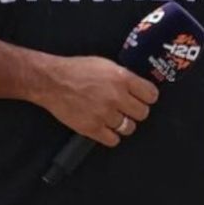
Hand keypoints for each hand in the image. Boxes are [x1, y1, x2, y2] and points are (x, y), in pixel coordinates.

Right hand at [34, 56, 158, 147]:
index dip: (148, 97)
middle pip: (142, 113)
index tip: (145, 99)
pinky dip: (112, 136)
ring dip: (124, 124)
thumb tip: (138, 86)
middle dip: (137, 111)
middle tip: (129, 109)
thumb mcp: (106, 65)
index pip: (151, 94)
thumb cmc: (76, 71)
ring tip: (116, 118)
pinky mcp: (92, 128)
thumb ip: (124, 76)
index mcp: (121, 78)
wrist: (52, 82)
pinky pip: (113, 140)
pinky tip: (107, 128)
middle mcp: (116, 97)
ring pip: (129, 128)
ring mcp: (104, 114)